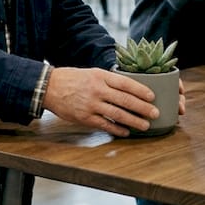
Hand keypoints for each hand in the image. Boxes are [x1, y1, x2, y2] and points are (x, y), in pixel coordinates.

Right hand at [43, 67, 157, 136]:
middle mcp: (98, 90)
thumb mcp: (92, 73)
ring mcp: (92, 105)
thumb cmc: (73, 79)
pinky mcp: (85, 118)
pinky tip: (126, 132)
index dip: (141, 91)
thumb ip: (109, 80)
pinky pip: (105, 125)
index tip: (152, 96)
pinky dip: (117, 129)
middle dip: (143, 108)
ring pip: (118, 114)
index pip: (126, 83)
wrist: (50, 87)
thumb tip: (129, 89)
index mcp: (101, 76)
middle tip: (155, 113)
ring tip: (145, 125)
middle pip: (126, 100)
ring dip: (134, 121)